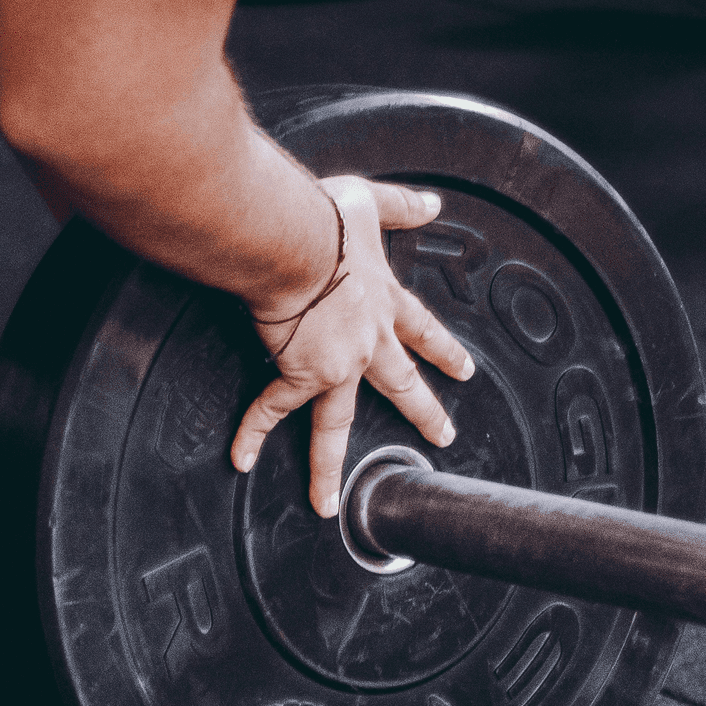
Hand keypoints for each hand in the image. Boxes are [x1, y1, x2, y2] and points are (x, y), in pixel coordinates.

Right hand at [230, 176, 475, 517]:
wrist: (296, 243)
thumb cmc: (324, 221)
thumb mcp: (371, 203)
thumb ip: (401, 205)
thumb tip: (431, 203)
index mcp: (384, 301)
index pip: (423, 330)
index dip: (444, 351)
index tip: (465, 371)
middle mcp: (367, 341)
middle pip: (400, 384)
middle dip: (423, 413)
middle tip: (441, 437)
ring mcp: (335, 364)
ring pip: (334, 423)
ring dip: (330, 465)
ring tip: (331, 503)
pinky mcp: (298, 372)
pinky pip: (271, 409)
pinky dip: (252, 432)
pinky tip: (241, 458)